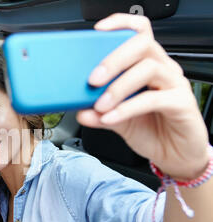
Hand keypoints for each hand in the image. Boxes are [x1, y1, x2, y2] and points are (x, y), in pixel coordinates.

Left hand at [76, 13, 209, 180]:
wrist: (175, 155)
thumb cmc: (152, 131)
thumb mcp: (117, 121)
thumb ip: (99, 114)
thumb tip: (79, 111)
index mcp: (147, 65)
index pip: (139, 33)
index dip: (121, 25)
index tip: (97, 32)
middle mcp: (163, 69)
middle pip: (142, 45)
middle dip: (113, 59)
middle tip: (92, 79)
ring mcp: (174, 84)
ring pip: (148, 68)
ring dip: (118, 86)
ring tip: (100, 105)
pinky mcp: (182, 104)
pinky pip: (154, 99)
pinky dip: (127, 108)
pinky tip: (111, 117)